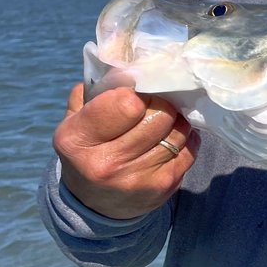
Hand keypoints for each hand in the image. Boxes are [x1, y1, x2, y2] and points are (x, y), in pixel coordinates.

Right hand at [53, 84, 196, 218]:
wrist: (95, 204)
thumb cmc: (89, 148)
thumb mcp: (76, 119)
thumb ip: (94, 89)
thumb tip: (127, 62)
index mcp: (77, 139)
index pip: (126, 103)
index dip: (138, 91)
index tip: (136, 91)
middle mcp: (105, 164)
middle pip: (159, 115)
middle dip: (162, 102)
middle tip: (156, 101)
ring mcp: (136, 179)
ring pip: (178, 131)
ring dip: (176, 119)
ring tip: (164, 118)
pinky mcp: (162, 188)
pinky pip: (189, 150)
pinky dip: (185, 138)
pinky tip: (171, 136)